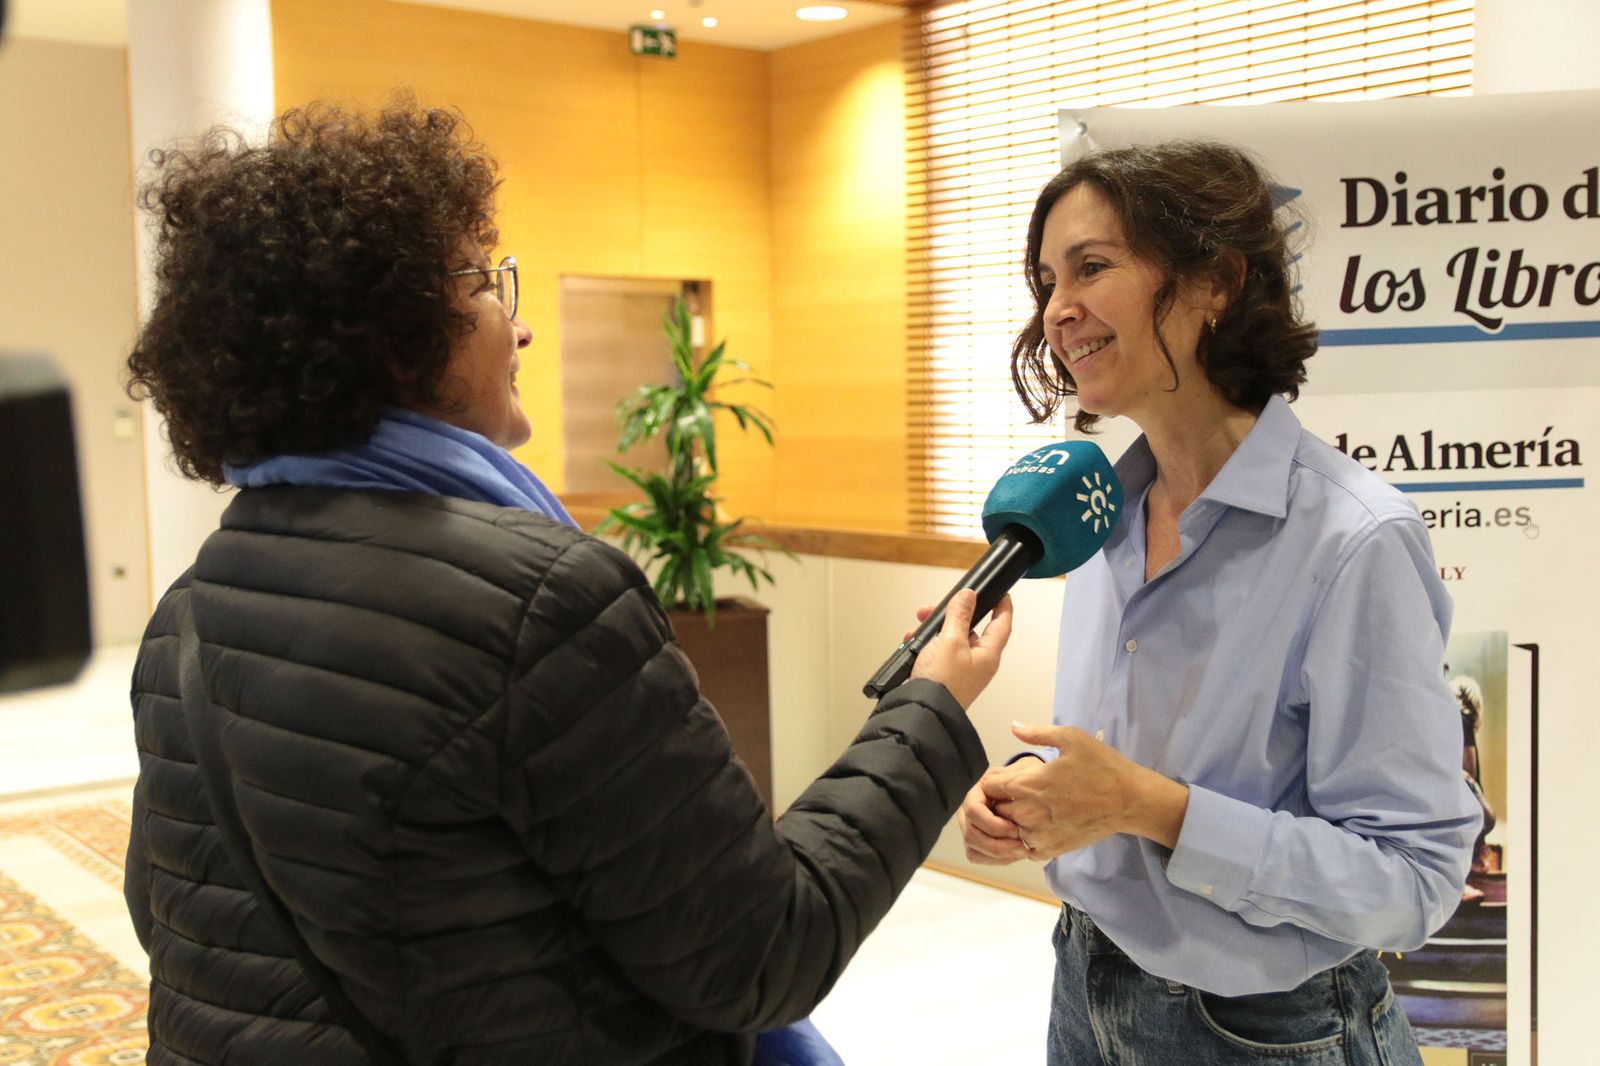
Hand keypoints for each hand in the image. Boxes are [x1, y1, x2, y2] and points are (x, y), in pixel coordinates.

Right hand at [908, 589, 1012, 709]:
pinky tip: (914, 642)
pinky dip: (927, 644)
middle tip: (942, 606)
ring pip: (952, 639)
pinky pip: (939, 652)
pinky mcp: (945, 675)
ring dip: (936, 629)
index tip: (1002, 593)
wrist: (921, 711)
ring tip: (921, 624)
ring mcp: (961, 670)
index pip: (1002, 624)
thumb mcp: (951, 640)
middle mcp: (978, 663)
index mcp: (988, 655)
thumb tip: (968, 597)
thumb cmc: (942, 683)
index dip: (1003, 606)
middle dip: (954, 614)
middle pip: (972, 628)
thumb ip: (960, 615)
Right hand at [956, 770, 1035, 864]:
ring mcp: (967, 828)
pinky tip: (1014, 855)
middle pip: (972, 836)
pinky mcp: (973, 843)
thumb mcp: (1014, 775)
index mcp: (973, 793)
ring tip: (1021, 852)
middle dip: (998, 846)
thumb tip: (1006, 786)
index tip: (1015, 830)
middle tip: (1022, 847)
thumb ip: (1010, 780)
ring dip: (999, 856)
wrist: (1017, 791)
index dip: (993, 825)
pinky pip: (979, 857)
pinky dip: (997, 860)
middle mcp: (965, 812)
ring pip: (973, 850)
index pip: (973, 811)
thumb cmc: (1016, 782)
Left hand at [981, 723, 1189, 859]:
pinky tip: (1040, 825)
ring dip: (1011, 820)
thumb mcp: (1071, 738)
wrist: (1130, 801)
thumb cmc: (1102, 767)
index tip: (1007, 775)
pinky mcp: (1050, 850)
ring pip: (1007, 829)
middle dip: (1001, 799)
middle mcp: (1027, 813)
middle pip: (994, 808)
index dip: (994, 779)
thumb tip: (1014, 726)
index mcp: (1028, 784)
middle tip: (1019, 791)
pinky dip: (1025, 839)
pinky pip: (1023, 848)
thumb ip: (1037, 733)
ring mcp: (1038, 835)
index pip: (989, 786)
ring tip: (1031, 807)